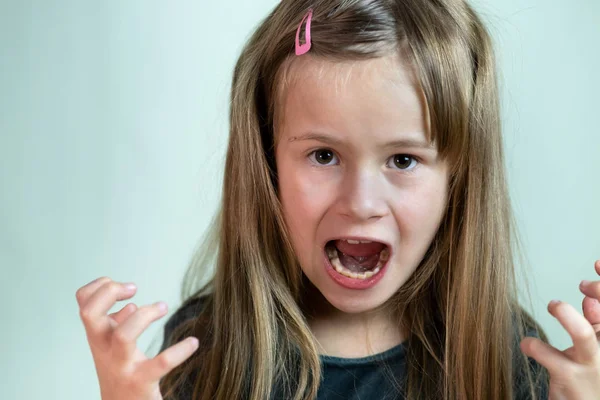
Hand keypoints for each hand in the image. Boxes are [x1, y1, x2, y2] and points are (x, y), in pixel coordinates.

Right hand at [76, 277, 198, 399]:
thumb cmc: (119, 373)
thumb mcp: (111, 347)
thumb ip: (117, 324)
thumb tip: (131, 304)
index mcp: (97, 338)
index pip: (83, 303)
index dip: (100, 286)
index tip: (126, 287)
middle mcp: (104, 350)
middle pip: (90, 315)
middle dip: (109, 293)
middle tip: (135, 289)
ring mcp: (121, 366)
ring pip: (123, 336)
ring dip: (144, 315)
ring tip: (163, 307)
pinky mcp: (141, 382)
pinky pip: (161, 363)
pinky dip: (179, 350)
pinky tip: (193, 343)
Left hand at [520, 260, 599, 399]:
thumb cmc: (589, 377)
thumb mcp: (596, 349)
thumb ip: (594, 324)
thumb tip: (590, 300)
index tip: (597, 263)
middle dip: (598, 293)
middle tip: (581, 283)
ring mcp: (592, 367)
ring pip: (584, 337)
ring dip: (567, 316)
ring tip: (554, 304)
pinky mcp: (570, 379)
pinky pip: (549, 356)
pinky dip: (534, 345)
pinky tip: (527, 345)